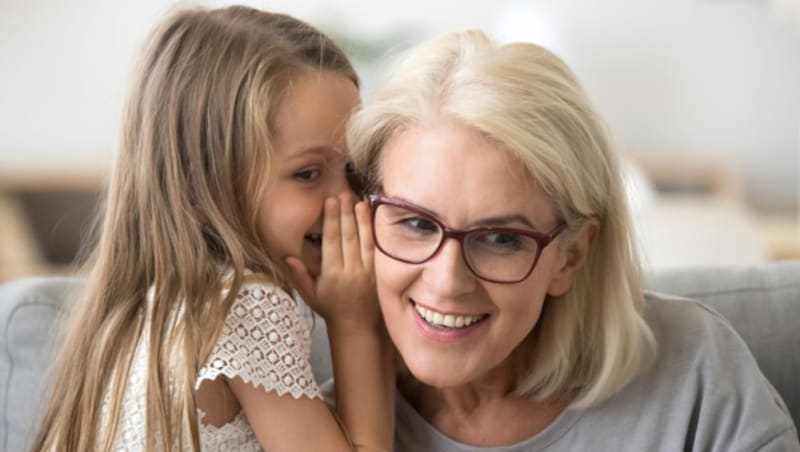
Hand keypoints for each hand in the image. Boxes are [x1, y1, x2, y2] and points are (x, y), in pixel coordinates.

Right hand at [285, 193, 378, 329]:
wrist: (357, 325)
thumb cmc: (331, 308)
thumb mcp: (310, 295)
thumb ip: (299, 275)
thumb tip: (288, 257)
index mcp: (333, 275)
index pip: (332, 242)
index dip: (331, 220)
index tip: (330, 202)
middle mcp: (351, 272)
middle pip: (348, 237)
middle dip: (345, 214)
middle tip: (342, 193)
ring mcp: (368, 272)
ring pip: (364, 240)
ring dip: (361, 219)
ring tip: (358, 200)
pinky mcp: (380, 272)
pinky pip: (377, 248)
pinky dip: (374, 231)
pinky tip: (372, 217)